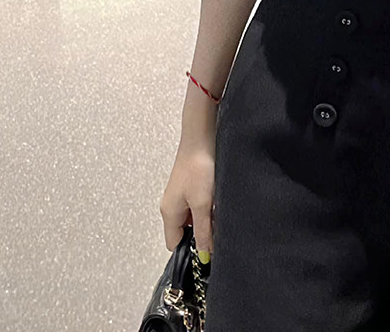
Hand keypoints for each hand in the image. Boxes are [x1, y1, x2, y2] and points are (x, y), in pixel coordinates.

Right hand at [160, 134, 216, 255]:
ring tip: (219, 212)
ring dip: (207, 219)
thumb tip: (204, 254)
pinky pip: (200, 205)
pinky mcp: (192, 186)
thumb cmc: (198, 167)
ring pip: (194, 219)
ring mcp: (182, 195)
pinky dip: (210, 207)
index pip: (174, 244)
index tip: (208, 252)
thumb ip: (203, 230)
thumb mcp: (202, 204)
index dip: (190, 251)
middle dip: (202, 234)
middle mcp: (173, 205)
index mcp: (169, 213)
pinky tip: (219, 201)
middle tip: (218, 231)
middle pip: (185, 232)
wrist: (202, 136)